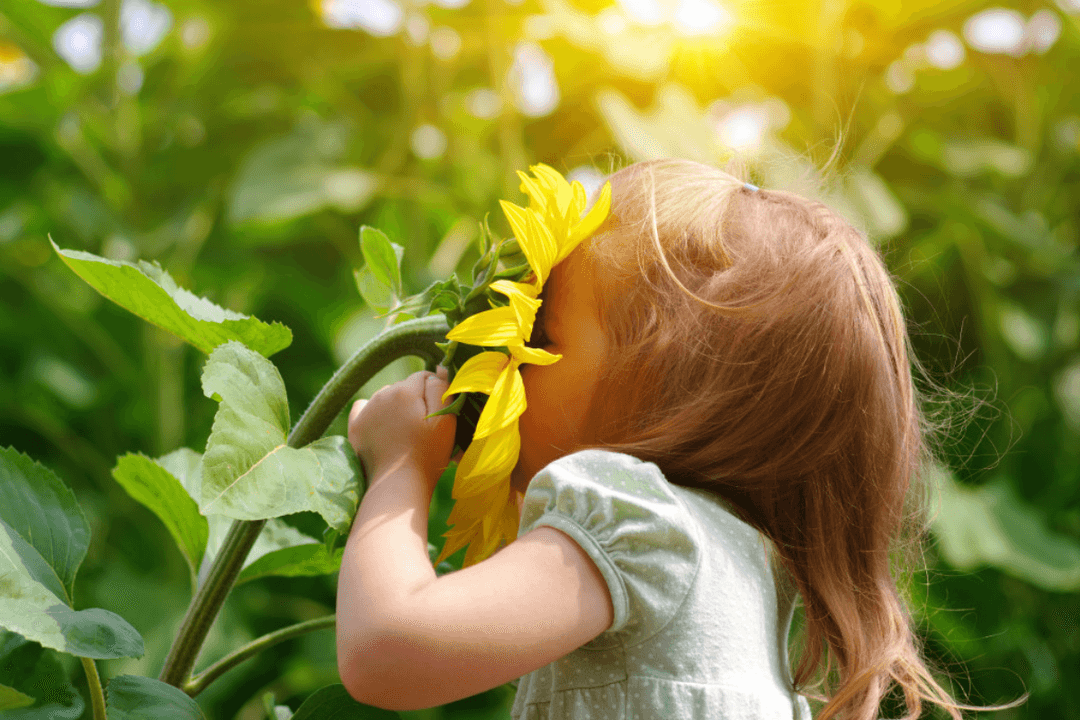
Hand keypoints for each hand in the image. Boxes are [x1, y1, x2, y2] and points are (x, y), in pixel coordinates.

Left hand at [348, 367, 455, 496]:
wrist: (397, 485)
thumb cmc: (427, 454)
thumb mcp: (445, 420)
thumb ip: (442, 389)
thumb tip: (438, 368)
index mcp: (405, 390)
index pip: (425, 377)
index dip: (436, 394)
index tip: (439, 415)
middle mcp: (382, 394)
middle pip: (405, 387)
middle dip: (416, 400)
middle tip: (423, 429)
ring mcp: (366, 409)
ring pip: (386, 396)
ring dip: (396, 407)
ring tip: (405, 433)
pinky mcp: (355, 426)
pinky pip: (364, 406)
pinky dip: (373, 412)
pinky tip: (382, 427)